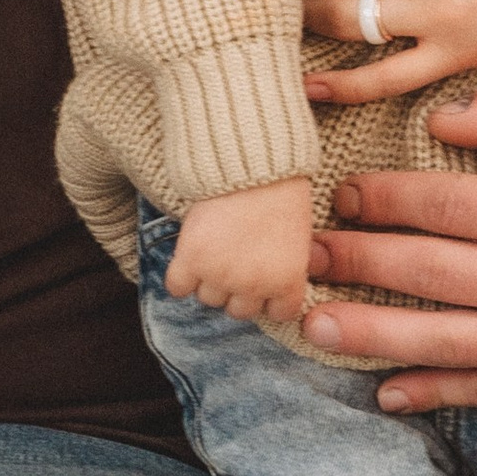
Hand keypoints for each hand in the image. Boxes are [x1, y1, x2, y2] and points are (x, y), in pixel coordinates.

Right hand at [167, 177, 316, 322]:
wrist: (251, 161)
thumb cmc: (282, 191)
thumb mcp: (299, 236)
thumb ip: (287, 268)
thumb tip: (276, 289)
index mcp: (287, 281)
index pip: (279, 314)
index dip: (270, 297)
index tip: (264, 280)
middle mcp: (254, 286)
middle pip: (238, 310)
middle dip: (237, 290)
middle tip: (235, 261)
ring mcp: (220, 275)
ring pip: (208, 298)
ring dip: (208, 280)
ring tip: (213, 251)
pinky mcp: (191, 260)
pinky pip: (177, 287)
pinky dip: (180, 277)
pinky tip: (188, 258)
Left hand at [303, 85, 476, 414]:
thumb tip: (441, 120)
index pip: (448, 204)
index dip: (386, 198)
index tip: (341, 194)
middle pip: (432, 273)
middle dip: (358, 264)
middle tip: (300, 257)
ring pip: (445, 342)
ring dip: (372, 333)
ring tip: (315, 324)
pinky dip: (434, 393)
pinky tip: (386, 390)